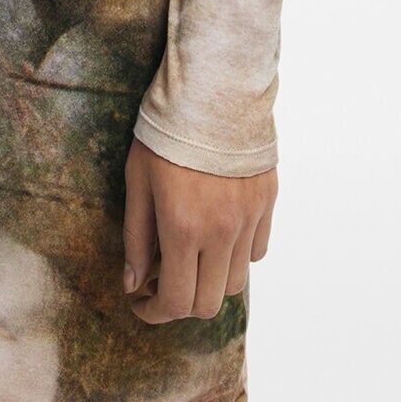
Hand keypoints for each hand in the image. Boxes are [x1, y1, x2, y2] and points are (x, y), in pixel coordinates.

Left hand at [122, 135, 275, 322]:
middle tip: (162, 281)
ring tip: (190, 253)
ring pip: (234, 282)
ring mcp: (248, 219)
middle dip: (181, 302)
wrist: (212, 88)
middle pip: (208, 303)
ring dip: (209, 280)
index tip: (141, 303)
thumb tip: (134, 284)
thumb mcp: (138, 181)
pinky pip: (256, 251)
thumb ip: (136, 237)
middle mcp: (221, 232)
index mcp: (183, 228)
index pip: (176, 302)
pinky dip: (236, 255)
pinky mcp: (267, 203)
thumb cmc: (166, 132)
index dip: (155, 313)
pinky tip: (217, 232)